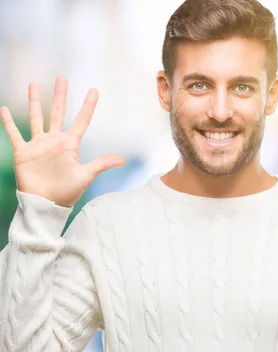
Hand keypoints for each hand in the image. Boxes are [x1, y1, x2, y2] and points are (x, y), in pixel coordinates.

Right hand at [0, 76, 125, 206]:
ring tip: (34, 84)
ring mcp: (38, 145)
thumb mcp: (85, 176)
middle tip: (62, 78)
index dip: (88, 106)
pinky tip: (4, 109)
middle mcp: (55, 141)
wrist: (45, 204)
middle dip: (60, 95)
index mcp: (71, 144)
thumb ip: (101, 164)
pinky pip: (15, 134)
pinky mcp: (23, 152)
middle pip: (58, 112)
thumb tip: (122, 159)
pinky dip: (8, 122)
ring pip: (36, 117)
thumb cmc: (67, 192)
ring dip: (34, 101)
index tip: (94, 90)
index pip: (81, 120)